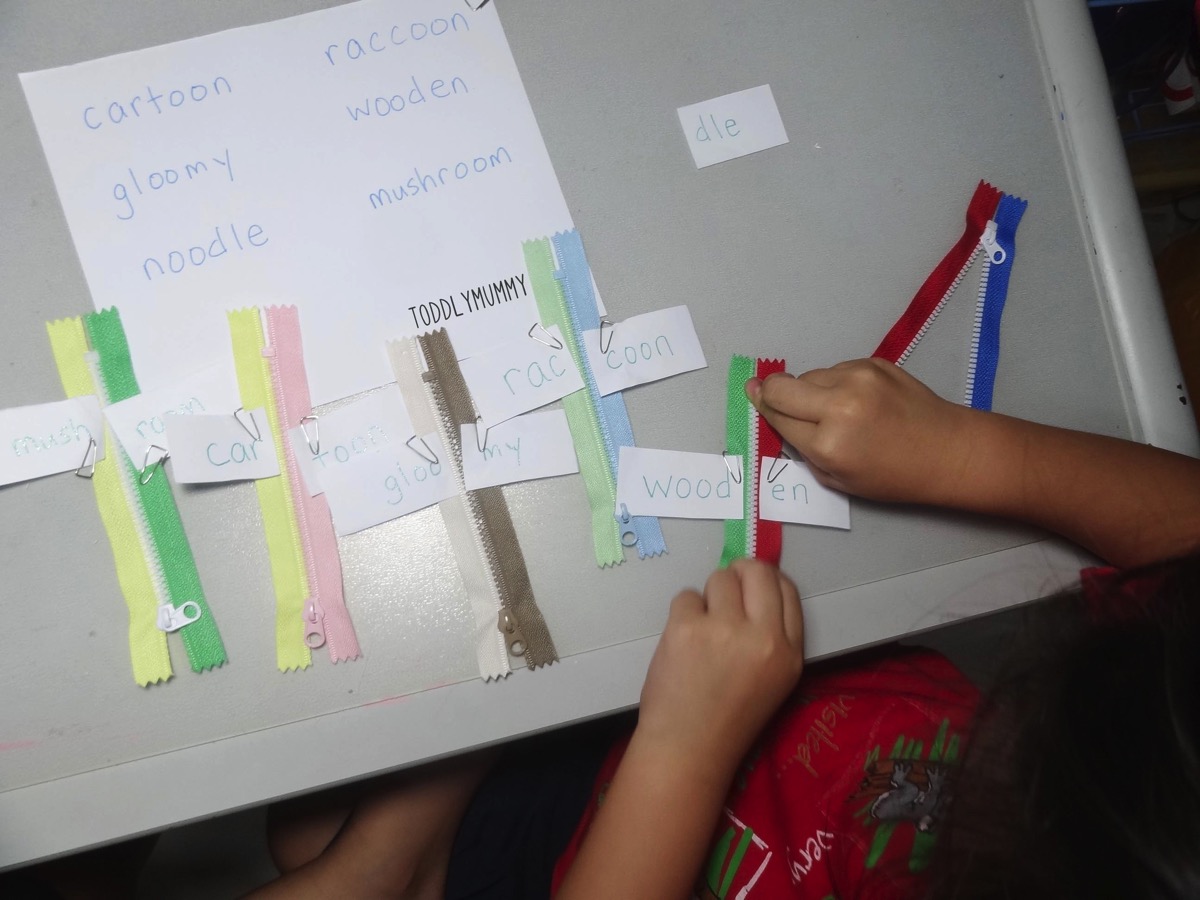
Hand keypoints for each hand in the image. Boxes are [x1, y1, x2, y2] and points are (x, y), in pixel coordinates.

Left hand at [635, 559, 803, 785]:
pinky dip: (683, 613)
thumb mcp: (775, 680)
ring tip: (703, 629)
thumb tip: (751, 587)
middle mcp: (764, 637)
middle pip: (757, 571)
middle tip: (724, 592)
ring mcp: (725, 629)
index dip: (767, 581)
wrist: (689, 749)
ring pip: (720, 579)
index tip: (750, 588)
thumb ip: (771, 636)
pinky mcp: (688, 628)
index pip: (788, 590)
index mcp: (790, 653)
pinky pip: (686, 595)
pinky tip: (683, 642)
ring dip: (709, 597)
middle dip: (739, 573)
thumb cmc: (729, 718)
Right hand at [746, 357, 969, 503]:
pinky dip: (836, 383)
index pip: (776, 416)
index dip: (764, 409)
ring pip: (810, 376)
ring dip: (811, 390)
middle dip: (772, 391)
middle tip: (774, 398)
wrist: (947, 450)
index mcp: (828, 443)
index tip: (751, 395)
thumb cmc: (892, 476)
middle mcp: (838, 404)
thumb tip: (774, 414)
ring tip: (837, 410)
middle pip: (781, 385)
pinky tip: (858, 400)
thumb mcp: (838, 479)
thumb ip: (804, 448)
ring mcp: (857, 378)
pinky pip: (836, 369)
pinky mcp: (873, 362)